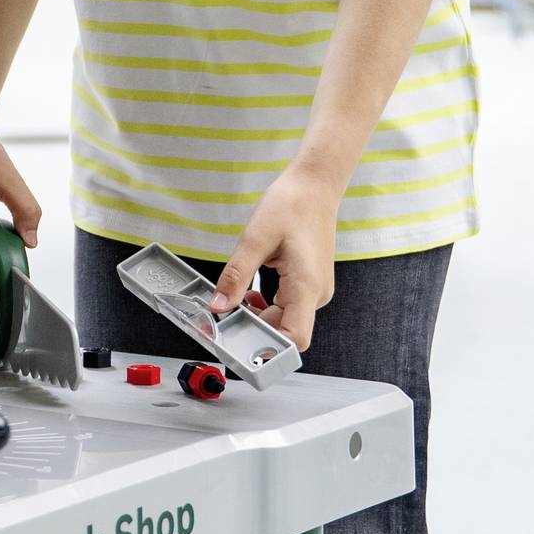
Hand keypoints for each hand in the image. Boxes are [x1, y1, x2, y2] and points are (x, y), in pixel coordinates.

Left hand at [210, 166, 338, 350]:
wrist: (314, 186)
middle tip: (227, 314)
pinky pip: (286, 305)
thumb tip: (218, 305)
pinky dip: (265, 304)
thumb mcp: (255, 238)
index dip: (270, 348)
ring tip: (238, 294)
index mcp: (307, 286)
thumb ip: (236, 275)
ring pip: (284, 319)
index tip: (242, 341)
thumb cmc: (292, 204)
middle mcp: (315, 293)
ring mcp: (314, 289)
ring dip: (259, 314)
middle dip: (255, 327)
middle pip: (285, 331)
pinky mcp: (308, 283)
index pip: (295, 339)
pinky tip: (251, 288)